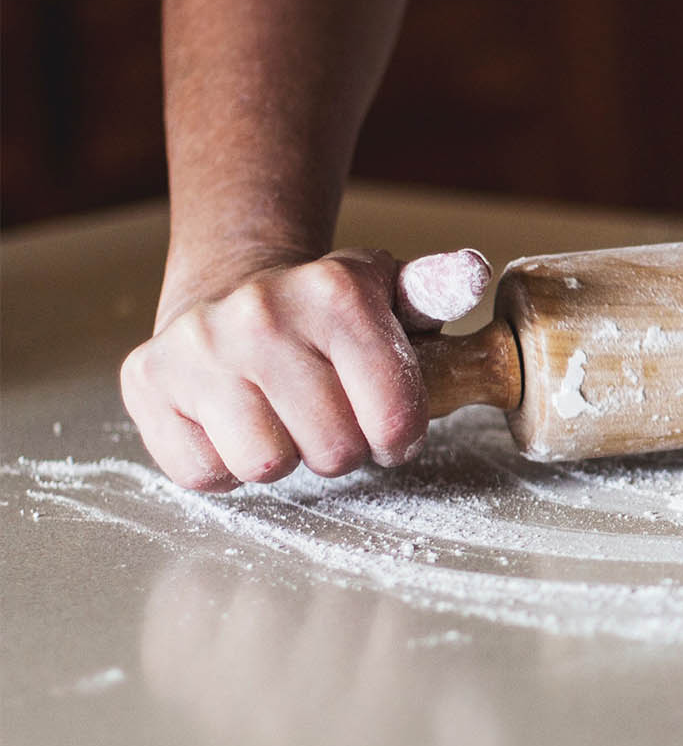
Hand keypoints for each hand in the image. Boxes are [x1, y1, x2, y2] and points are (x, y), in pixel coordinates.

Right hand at [121, 248, 428, 491]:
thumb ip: (438, 290)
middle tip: (331, 418)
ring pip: (266, 465)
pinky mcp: (147, 381)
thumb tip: (473, 273)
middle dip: (343, 448)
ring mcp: (197, 347)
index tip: (390, 426)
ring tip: (284, 417)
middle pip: (333, 451)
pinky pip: (205, 472)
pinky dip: (225, 463)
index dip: (399, 437)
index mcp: (336, 291)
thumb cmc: (328, 315)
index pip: (395, 418)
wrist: (231, 288)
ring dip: (285, 455)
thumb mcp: (392, 295)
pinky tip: (235, 421)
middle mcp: (261, 312)